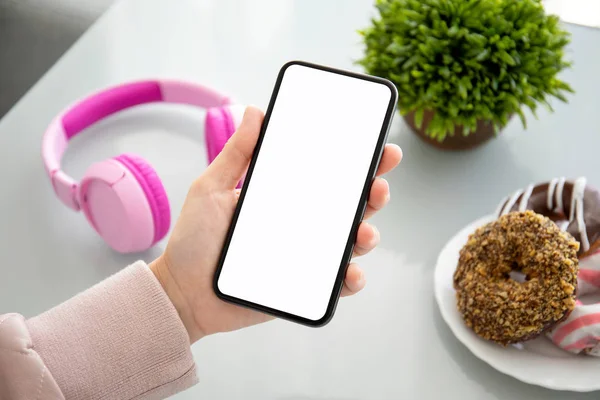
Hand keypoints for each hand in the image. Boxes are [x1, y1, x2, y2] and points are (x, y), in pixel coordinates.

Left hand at [150, 106, 401, 342]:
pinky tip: (351, 274)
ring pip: (349, 244)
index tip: (379, 147)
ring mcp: (305, 256)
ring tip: (363, 233)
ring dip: (367, 236)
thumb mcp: (211, 188)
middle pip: (349, 207)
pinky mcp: (303, 287)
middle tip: (378, 185)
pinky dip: (350, 280)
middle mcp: (301, 224)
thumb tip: (255, 111)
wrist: (182, 292)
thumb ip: (236, 153)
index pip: (328, 176)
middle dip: (374, 194)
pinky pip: (335, 284)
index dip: (358, 162)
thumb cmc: (193, 241)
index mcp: (285, 198)